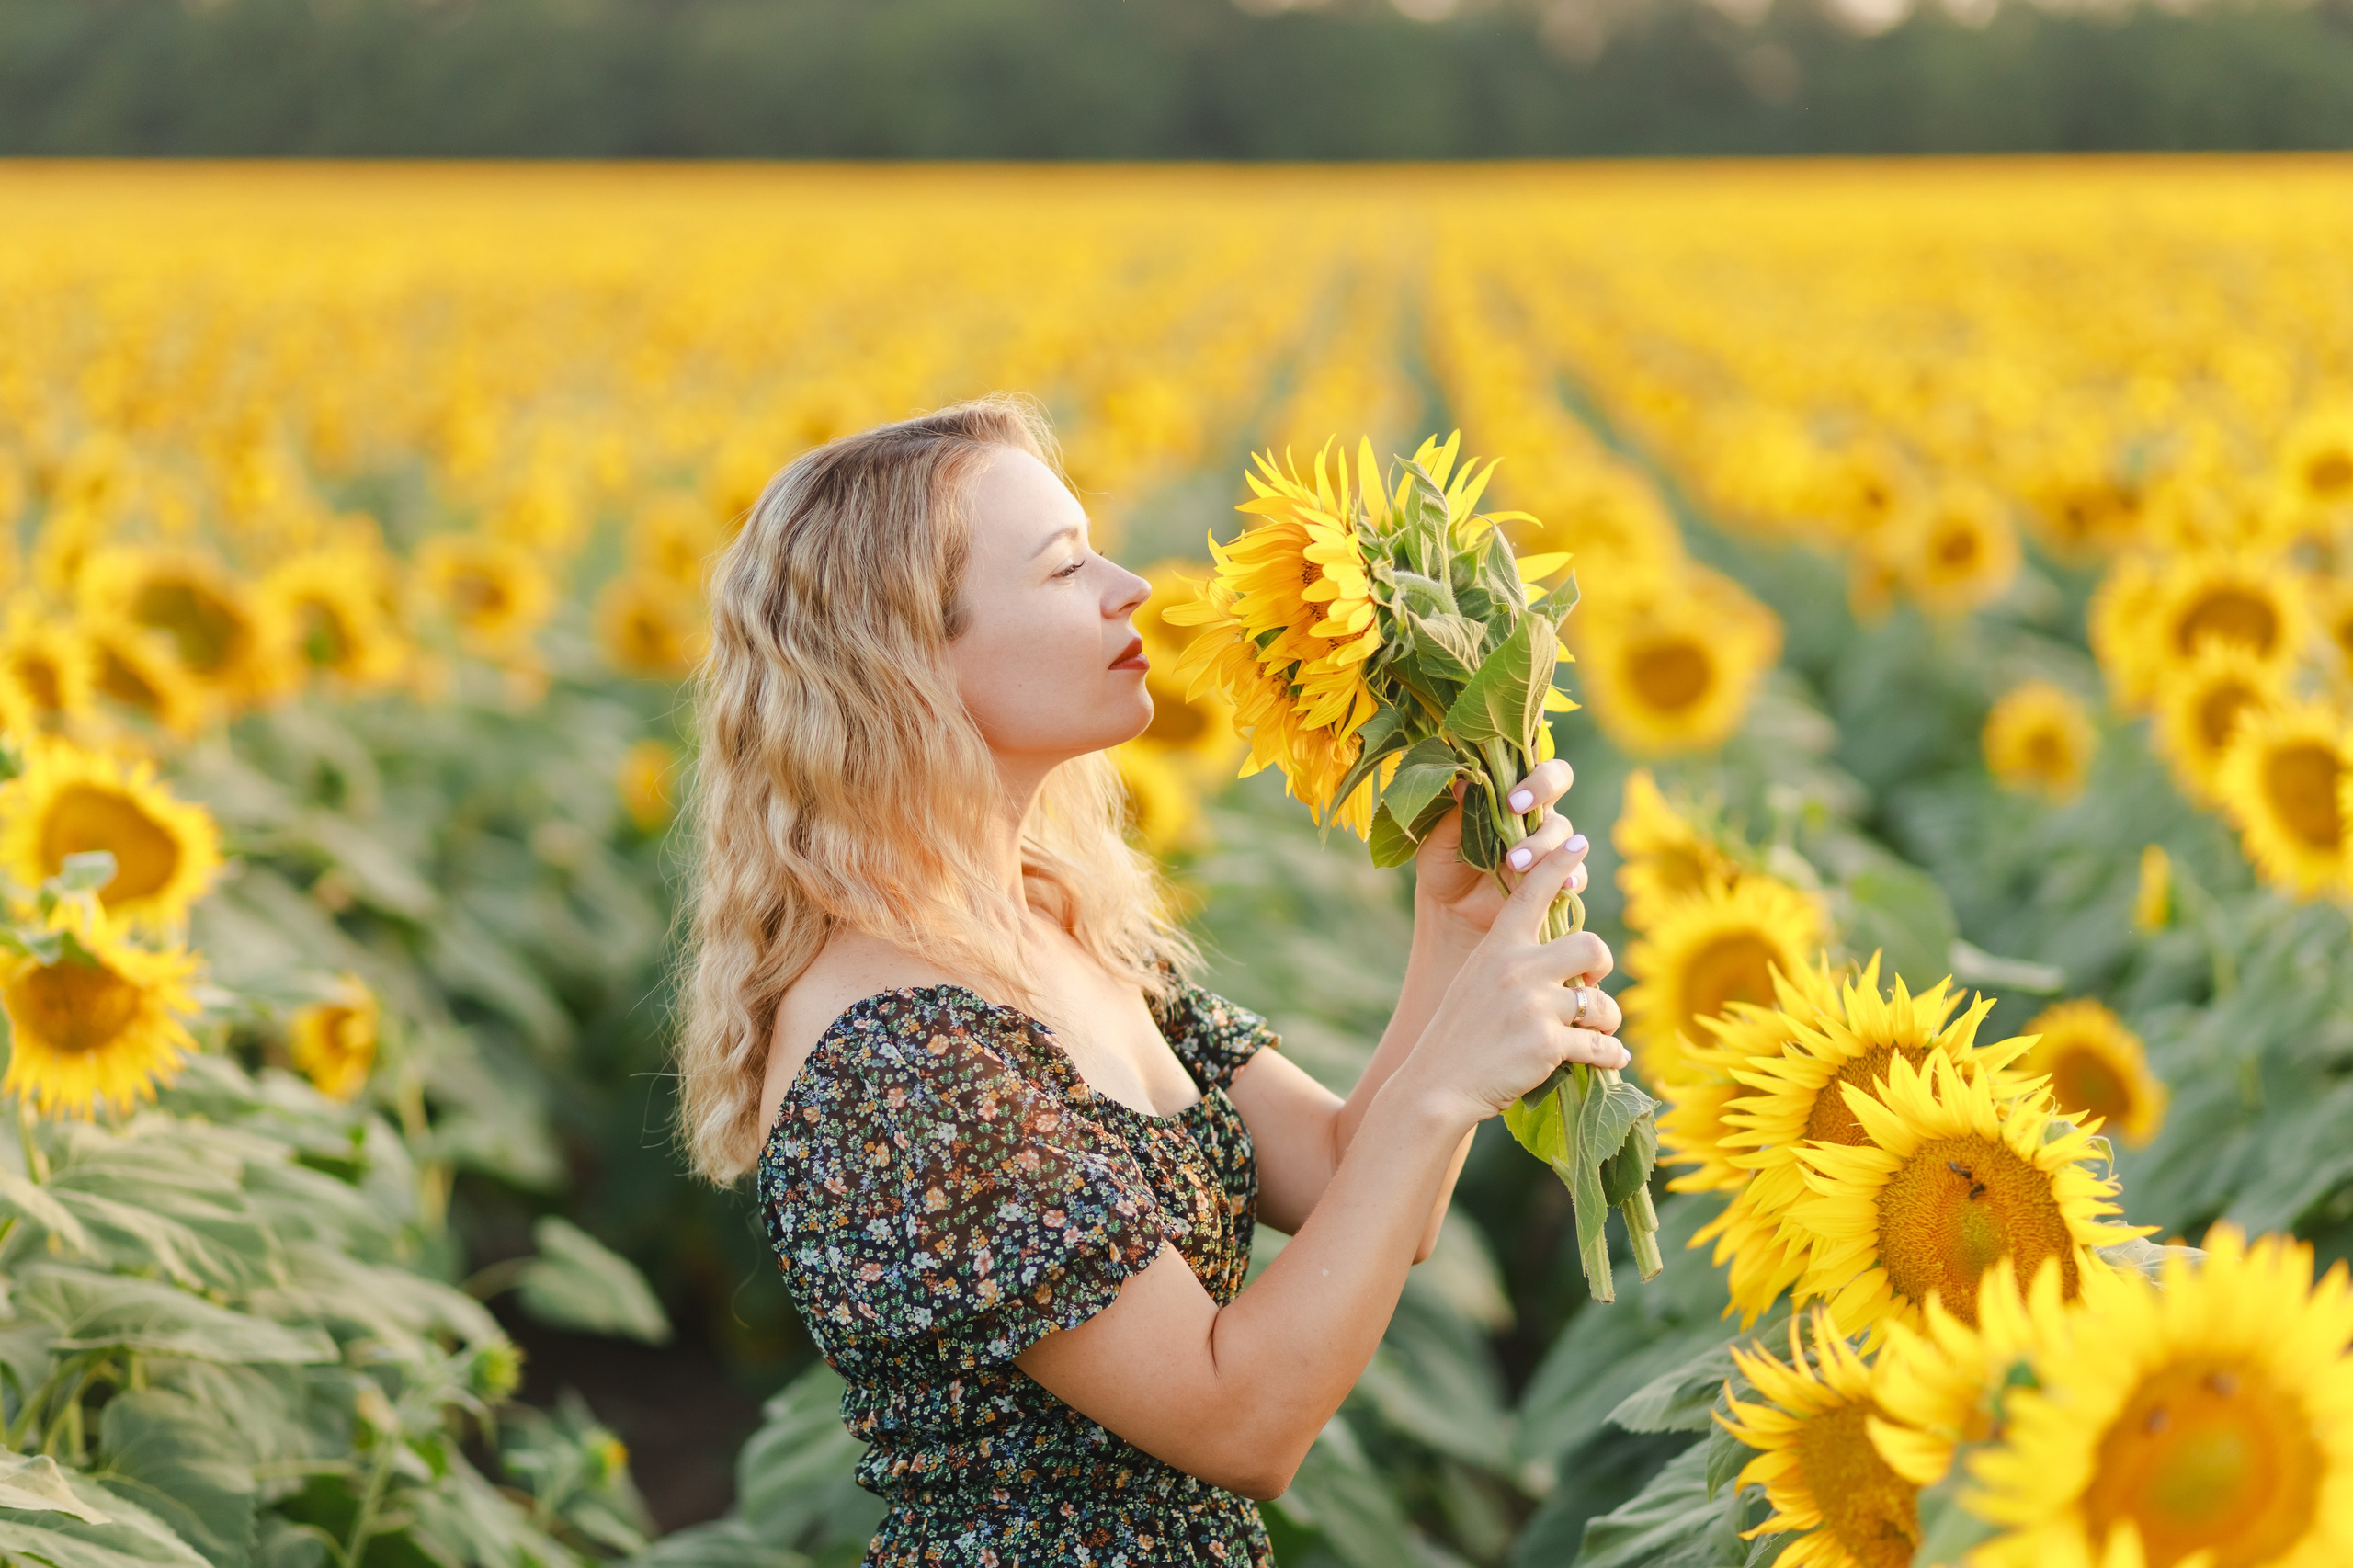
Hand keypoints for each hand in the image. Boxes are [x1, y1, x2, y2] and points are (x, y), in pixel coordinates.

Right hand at [1400, 841, 1626, 1128]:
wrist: (1436, 1085)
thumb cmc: (1457, 1036)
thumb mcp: (1475, 983)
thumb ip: (1513, 966)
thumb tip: (1567, 966)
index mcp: (1498, 947)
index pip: (1532, 893)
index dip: (1558, 863)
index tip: (1577, 842)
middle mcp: (1518, 969)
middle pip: (1592, 946)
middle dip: (1600, 970)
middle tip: (1589, 989)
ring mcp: (1534, 1006)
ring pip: (1601, 1003)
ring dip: (1607, 1021)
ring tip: (1600, 1033)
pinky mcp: (1548, 1044)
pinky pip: (1601, 1046)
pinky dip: (1611, 1055)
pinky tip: (1611, 1059)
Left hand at [1412, 758, 1587, 944]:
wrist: (1449, 913)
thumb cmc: (1443, 867)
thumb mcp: (1440, 843)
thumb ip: (1455, 815)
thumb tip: (1464, 782)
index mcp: (1508, 796)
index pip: (1536, 768)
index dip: (1535, 777)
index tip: (1512, 799)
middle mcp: (1533, 816)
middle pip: (1558, 787)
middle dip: (1542, 795)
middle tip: (1515, 813)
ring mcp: (1548, 846)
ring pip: (1563, 834)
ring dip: (1542, 845)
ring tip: (1515, 864)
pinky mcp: (1556, 879)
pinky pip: (1575, 872)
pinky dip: (1573, 875)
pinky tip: (1564, 882)